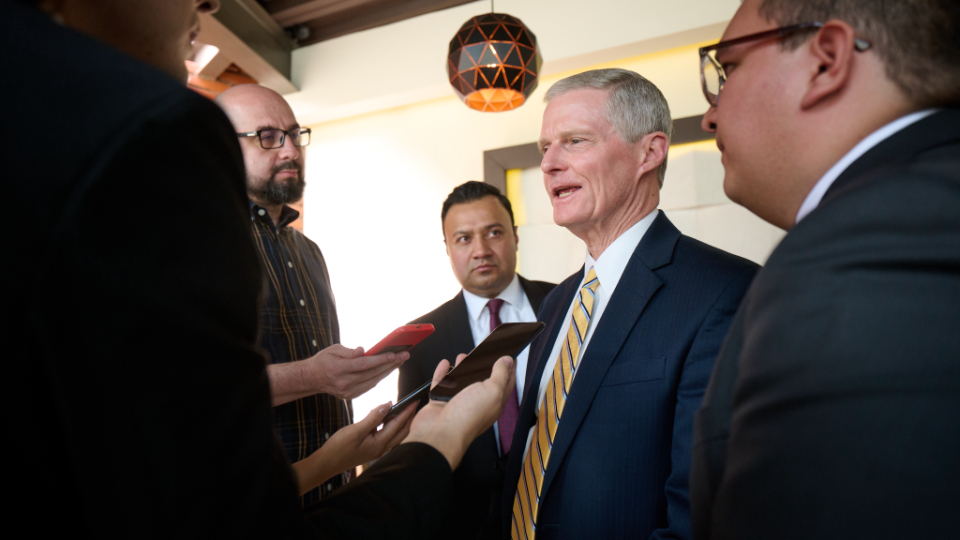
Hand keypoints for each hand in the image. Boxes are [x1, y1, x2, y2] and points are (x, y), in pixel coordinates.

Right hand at [269, 344, 408, 404]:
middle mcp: (344, 383)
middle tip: (405, 355)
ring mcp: (348, 392)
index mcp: (339, 369)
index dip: (381, 359)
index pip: (364, 364)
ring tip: (400, 361)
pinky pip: (369, 386)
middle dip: (391, 364)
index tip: (395, 354)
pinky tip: (388, 369)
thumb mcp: (333, 350)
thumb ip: (349, 351)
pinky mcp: (350, 396)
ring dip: (388, 371)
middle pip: (372, 373)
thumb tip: (364, 351)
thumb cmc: (323, 360)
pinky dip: (379, 377)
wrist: (311, 379)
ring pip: (373, 381)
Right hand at [291, 400, 416, 494]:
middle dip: (409, 417)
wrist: (327, 463)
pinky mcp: (372, 449)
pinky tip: (386, 418)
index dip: (407, 411)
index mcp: (380, 444)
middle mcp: (382, 448)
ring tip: (404, 409)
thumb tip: (388, 405)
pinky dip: (390, 426)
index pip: (398, 424)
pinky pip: (387, 436)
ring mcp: (377, 450)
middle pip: (402, 431)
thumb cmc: (339, 448)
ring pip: (395, 434)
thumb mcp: (355, 430)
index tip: (415, 400)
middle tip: (415, 403)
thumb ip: (373, 418)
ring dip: (401, 422)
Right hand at [403, 353, 515, 469]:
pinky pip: (441, 385)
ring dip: (462, 369)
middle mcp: (477, 403)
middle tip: (485, 353)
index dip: (509, 369)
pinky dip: (442, 374)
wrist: (440, 434)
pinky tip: (445, 365)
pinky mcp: (441, 403)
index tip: (510, 356)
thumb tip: (507, 361)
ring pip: (461, 382)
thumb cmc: (467, 418)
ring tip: (463, 357)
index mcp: (494, 402)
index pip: (506, 383)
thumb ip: (500, 374)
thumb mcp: (492, 391)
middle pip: (482, 381)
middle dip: (484, 366)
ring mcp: (458, 403)